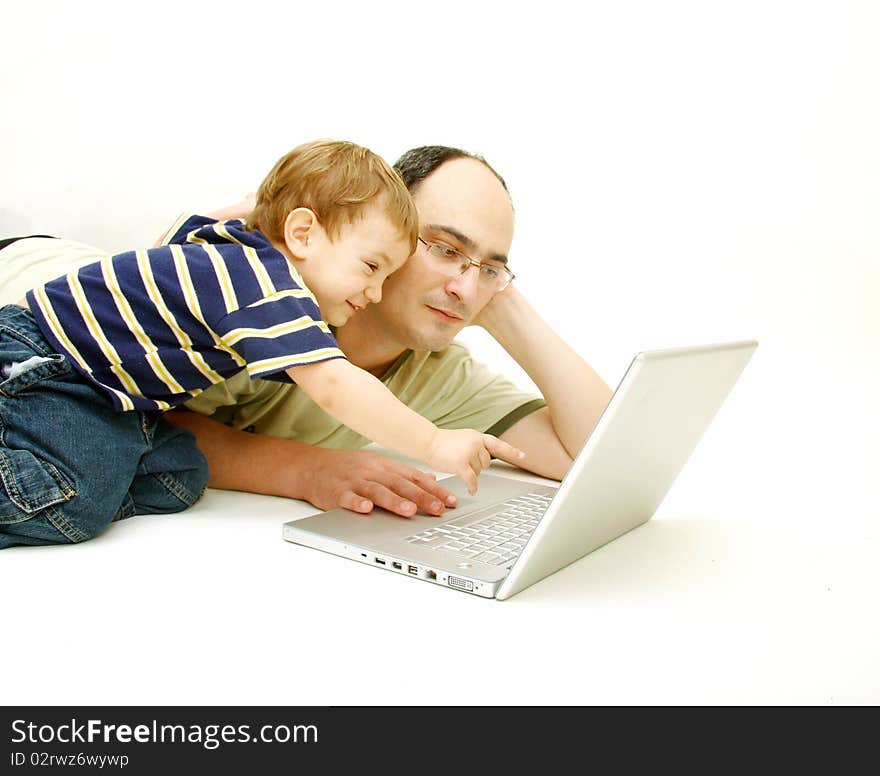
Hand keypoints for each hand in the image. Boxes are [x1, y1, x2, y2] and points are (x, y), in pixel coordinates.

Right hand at [302, 448, 457, 517]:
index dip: (435, 489)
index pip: (414, 477)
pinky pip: (348, 498)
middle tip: (439, 508)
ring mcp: (354, 481)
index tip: (452, 501)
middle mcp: (372, 472)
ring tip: (410, 511)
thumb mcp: (378, 465)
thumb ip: (404, 474)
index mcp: (385, 466)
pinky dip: (357, 503)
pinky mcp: (336, 492)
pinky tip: (367, 510)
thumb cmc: (348, 468)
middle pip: (400, 484)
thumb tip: (431, 478)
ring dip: (394, 501)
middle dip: (422, 497)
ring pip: (377, 491)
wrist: (312, 467)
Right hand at [425, 429, 524, 494]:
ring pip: (479, 471)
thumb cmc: (442, 443)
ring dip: (470, 472)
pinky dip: (472, 486)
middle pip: (487, 463)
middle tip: (464, 461)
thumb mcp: (463, 438)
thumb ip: (476, 445)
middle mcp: (476, 443)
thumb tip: (485, 458)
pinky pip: (472, 479)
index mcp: (477, 436)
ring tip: (457, 464)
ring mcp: (469, 452)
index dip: (511, 451)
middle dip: (477, 465)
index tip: (523, 456)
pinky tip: (471, 490)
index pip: (497, 444)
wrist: (428, 441)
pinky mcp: (461, 463)